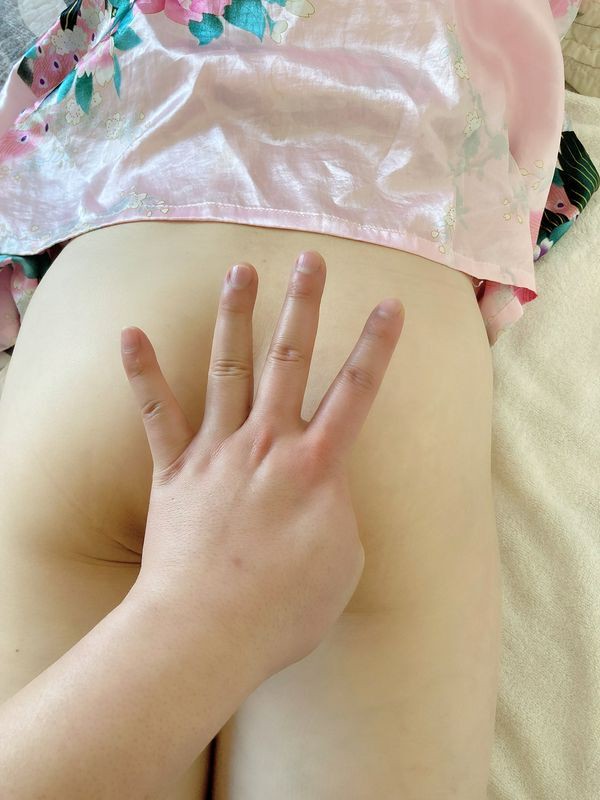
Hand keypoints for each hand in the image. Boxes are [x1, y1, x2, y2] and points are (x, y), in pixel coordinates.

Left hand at [120, 250, 403, 679]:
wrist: (207, 633)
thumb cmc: (284, 609)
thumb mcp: (342, 562)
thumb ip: (338, 513)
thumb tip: (325, 493)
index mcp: (316, 465)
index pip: (357, 392)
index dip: (377, 346)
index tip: (389, 304)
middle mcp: (267, 443)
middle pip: (289, 359)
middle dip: (303, 305)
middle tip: (310, 259)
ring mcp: (217, 451)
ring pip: (228, 368)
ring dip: (235, 316)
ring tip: (240, 270)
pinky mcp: (175, 470)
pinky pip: (157, 414)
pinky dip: (142, 373)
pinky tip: (129, 333)